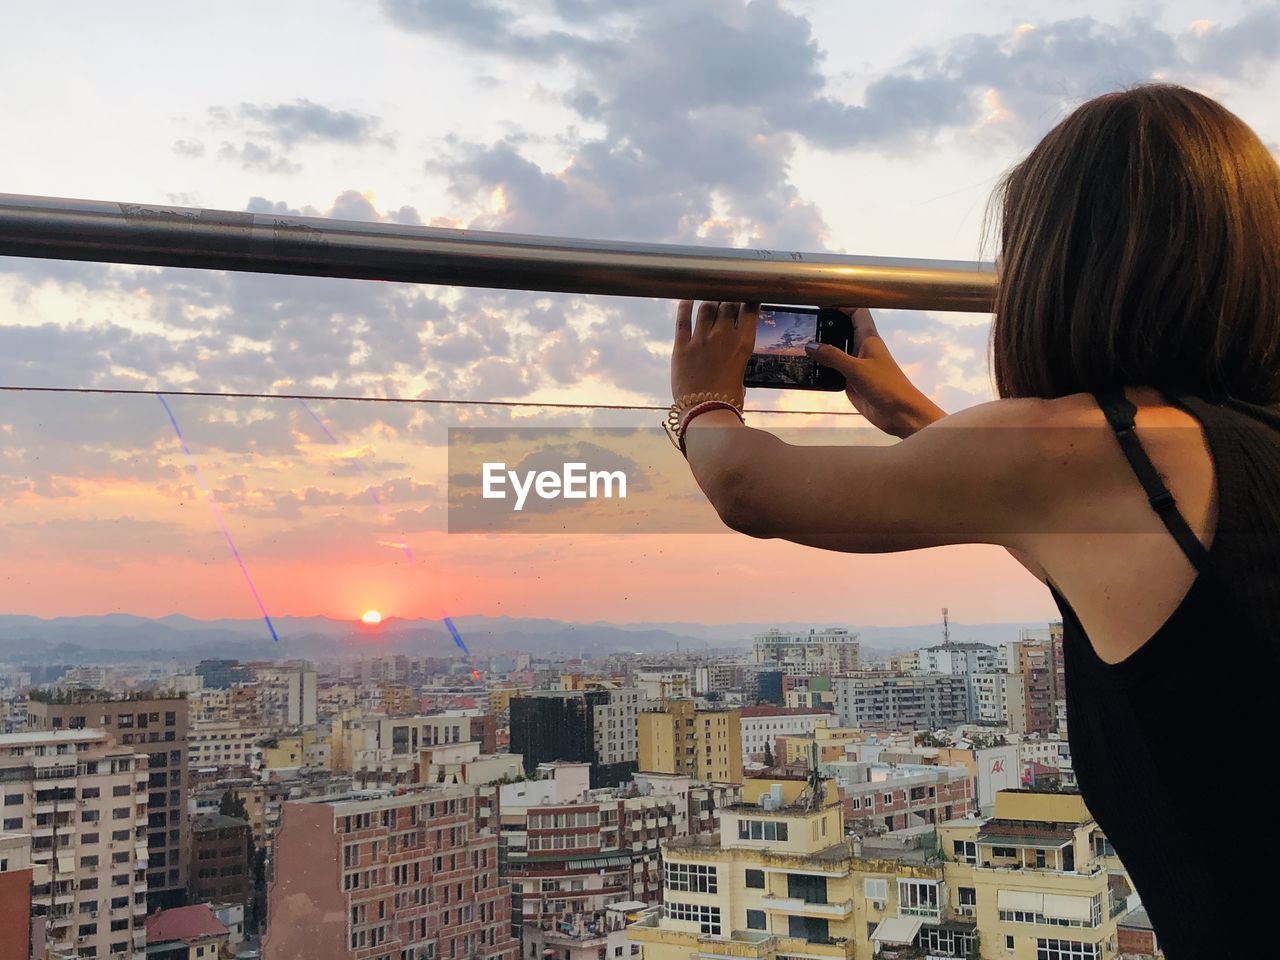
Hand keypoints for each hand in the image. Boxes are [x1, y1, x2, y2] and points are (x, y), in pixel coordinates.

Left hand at [671, 300, 756, 403]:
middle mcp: (724, 336)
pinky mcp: (681, 346)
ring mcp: (701, 340)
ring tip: (710, 297)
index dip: (748, 297)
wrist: (706, 414)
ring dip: (710, 300)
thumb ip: (737, 358)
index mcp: (743, 344)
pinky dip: (685, 306)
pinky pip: (683, 320)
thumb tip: (733, 356)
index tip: (746, 293)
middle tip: (727, 294)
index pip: (749, 310)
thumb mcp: (742, 374)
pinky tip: (687, 298)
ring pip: (706, 308)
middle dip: (728, 297)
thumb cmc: (727, 400)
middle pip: (727, 304)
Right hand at [805, 307, 944, 437]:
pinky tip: (807, 367)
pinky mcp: (851, 381)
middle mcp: (861, 349)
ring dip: (821, 348)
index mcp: (868, 338)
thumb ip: (833, 357)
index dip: (841, 304)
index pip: (856, 312)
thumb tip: (810, 345)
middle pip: (842, 330)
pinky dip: (821, 367)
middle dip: (825, 325)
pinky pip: (833, 370)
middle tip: (803, 324)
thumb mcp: (857, 369)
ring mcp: (855, 366)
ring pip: (836, 351)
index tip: (821, 303)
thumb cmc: (885, 385)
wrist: (900, 413)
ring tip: (798, 343)